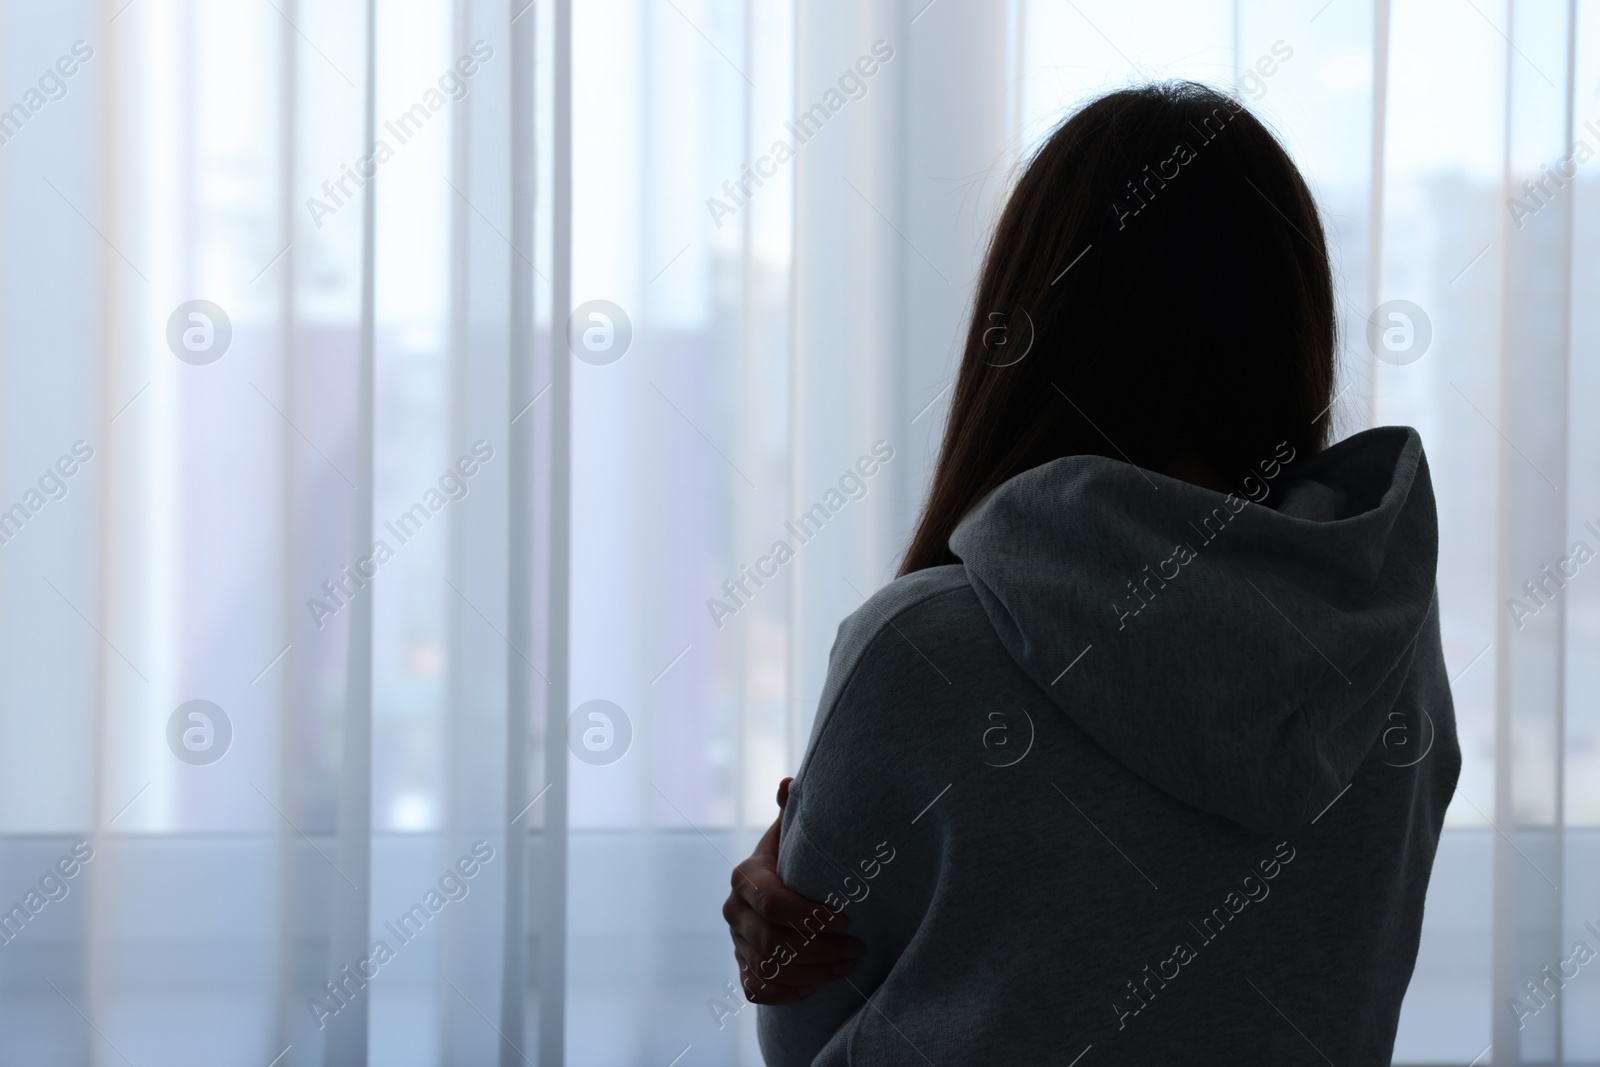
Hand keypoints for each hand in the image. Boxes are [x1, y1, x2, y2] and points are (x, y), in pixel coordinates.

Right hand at [724, 777, 864, 1003]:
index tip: (846, 918)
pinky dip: (786, 993)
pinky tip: (814, 987)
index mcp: (746, 876)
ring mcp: (736, 942)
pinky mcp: (742, 967)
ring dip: (812, 973)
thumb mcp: (792, 831)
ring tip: (846, 967)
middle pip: (772, 942)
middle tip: (856, 949)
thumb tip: (787, 782)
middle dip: (820, 949)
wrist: (778, 890)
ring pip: (768, 969)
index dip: (810, 915)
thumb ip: (792, 810)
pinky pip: (757, 989)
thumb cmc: (794, 857)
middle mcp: (735, 911)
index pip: (772, 903)